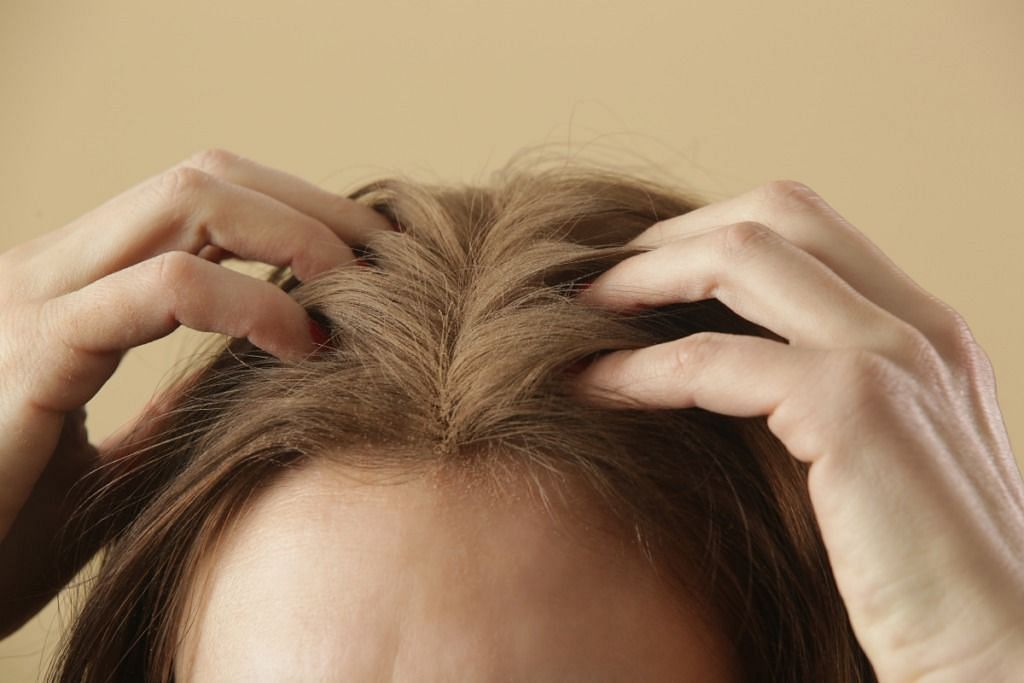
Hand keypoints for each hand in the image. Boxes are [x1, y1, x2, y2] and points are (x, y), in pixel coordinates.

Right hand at [0, 149, 391, 635]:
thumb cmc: (4, 533)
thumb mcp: (110, 459)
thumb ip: (170, 407)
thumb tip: (257, 373)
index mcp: (66, 288)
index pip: (195, 200)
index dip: (293, 213)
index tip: (370, 261)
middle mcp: (48, 270)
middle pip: (204, 178)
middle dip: (313, 209)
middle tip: (391, 260)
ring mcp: (35, 299)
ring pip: (186, 201)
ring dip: (297, 235)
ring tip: (361, 291)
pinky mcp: (33, 351)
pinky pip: (163, 287)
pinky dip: (252, 302)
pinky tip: (303, 345)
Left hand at [574, 180, 1023, 680]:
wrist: (999, 659)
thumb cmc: (922, 580)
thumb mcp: (875, 464)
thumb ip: (819, 401)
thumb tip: (716, 371)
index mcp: (925, 331)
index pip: (808, 229)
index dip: (708, 237)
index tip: (638, 277)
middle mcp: (920, 324)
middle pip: (776, 214)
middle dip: (671, 237)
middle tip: (596, 281)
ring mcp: (896, 356)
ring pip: (743, 256)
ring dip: (643, 278)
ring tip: (573, 312)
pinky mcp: (858, 410)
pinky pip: (715, 359)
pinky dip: (641, 365)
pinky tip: (594, 386)